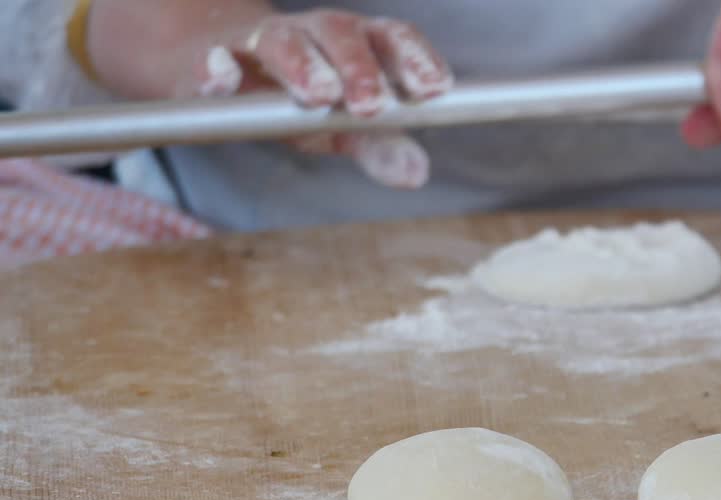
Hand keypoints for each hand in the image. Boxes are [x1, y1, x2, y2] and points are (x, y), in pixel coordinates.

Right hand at [187, 10, 451, 187]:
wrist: (222, 71)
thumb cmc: (298, 96)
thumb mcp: (344, 124)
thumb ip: (380, 146)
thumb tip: (417, 173)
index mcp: (356, 44)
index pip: (392, 38)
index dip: (416, 59)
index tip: (435, 89)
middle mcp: (313, 33)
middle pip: (340, 34)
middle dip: (360, 66)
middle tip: (374, 103)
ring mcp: (261, 41)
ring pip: (281, 40)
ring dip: (302, 63)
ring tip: (319, 93)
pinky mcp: (213, 59)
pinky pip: (213, 58)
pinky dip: (217, 67)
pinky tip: (223, 80)